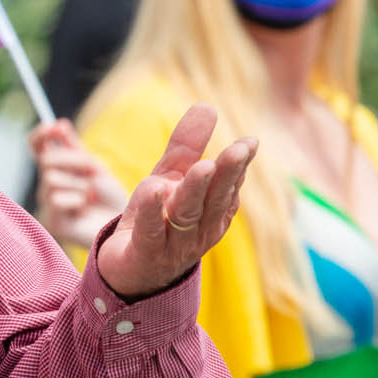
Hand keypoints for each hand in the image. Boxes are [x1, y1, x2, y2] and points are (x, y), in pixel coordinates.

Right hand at [30, 119, 125, 250]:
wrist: (125, 226)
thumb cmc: (109, 196)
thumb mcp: (93, 166)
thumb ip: (74, 147)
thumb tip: (59, 123)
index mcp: (57, 169)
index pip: (37, 146)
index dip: (40, 135)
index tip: (53, 127)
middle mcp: (47, 185)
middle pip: (46, 160)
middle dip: (73, 161)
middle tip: (92, 170)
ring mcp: (48, 204)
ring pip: (51, 179)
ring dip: (79, 183)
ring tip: (91, 196)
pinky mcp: (53, 222)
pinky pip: (57, 199)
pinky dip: (77, 201)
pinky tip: (84, 210)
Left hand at [94, 104, 256, 298]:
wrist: (127, 273)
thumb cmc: (156, 221)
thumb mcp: (168, 179)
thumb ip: (186, 146)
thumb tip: (208, 105)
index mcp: (211, 212)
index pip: (228, 186)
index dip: (238, 165)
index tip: (249, 142)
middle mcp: (199, 230)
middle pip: (214, 200)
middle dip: (227, 174)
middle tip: (239, 149)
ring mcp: (173, 245)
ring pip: (188, 215)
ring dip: (195, 190)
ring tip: (202, 166)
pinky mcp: (145, 254)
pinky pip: (151, 232)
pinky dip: (153, 211)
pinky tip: (153, 189)